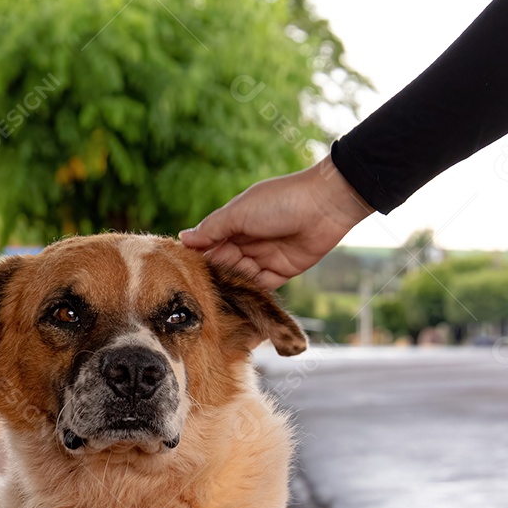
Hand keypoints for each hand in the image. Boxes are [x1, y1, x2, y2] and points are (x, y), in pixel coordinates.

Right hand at [179, 155, 373, 287]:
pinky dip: (248, 295)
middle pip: (223, 264)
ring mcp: (263, 256)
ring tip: (212, 303)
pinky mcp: (280, 272)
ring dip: (229, 288)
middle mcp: (247, 240)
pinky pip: (259, 287)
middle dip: (212, 276)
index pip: (210, 244)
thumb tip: (183, 238)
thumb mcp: (240, 213)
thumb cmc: (280, 201)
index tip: (182, 274)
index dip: (198, 258)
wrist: (325, 206)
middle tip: (196, 294)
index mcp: (235, 222)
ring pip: (239, 277)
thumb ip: (212, 229)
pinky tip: (235, 305)